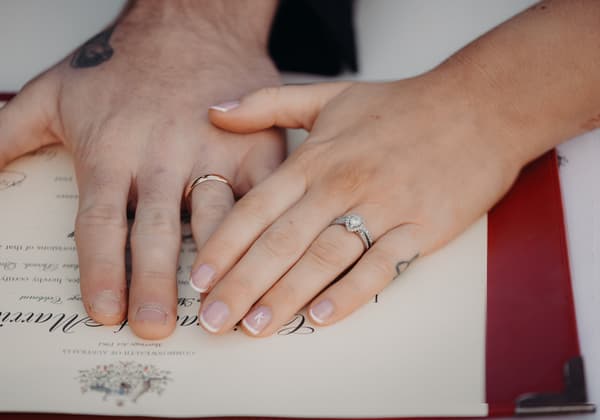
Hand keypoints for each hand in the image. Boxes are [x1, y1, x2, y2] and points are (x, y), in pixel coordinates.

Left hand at [0, 1, 282, 338]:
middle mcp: (164, 156)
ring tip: (219, 307)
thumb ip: (7, 135)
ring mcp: (215, 150)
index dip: (101, 271)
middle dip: (154, 284)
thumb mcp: (52, 92)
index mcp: (113, 150)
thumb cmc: (124, 64)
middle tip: (156, 326)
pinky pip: (262, 197)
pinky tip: (266, 262)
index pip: (100, 223)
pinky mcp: (257, 147)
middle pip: (156, 231)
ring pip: (216, 219)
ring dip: (219, 266)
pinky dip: (265, 232)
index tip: (105, 312)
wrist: (193, 22)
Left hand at [191, 75, 526, 336]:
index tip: (199, 280)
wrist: (479, 107)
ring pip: (323, 257)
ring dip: (286, 295)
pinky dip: (350, 293)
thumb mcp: (329, 96)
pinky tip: (321, 318)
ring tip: (255, 327)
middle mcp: (341, 183)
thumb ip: (268, 104)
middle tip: (214, 320)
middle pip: (281, 241)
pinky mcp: (419, 227)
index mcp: (316, 158)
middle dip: (242, 284)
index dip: (223, 246)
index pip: (256, 208)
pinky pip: (379, 266)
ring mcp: (382, 206)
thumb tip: (214, 113)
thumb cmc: (402, 106)